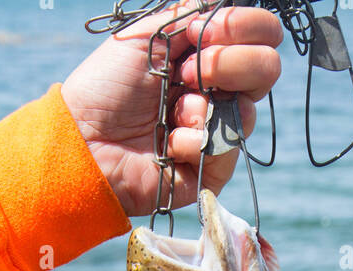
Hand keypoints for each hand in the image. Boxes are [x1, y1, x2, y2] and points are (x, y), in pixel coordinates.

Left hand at [61, 2, 282, 217]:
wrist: (84, 139)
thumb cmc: (108, 85)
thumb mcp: (151, 33)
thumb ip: (193, 11)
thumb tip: (227, 1)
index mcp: (210, 56)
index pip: (261, 35)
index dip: (244, 26)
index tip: (201, 30)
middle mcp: (220, 93)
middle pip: (268, 70)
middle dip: (229, 63)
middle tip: (186, 73)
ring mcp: (217, 132)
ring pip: (247, 112)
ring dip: (202, 104)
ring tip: (171, 111)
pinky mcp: (211, 170)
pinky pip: (223, 149)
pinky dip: (191, 140)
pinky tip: (167, 143)